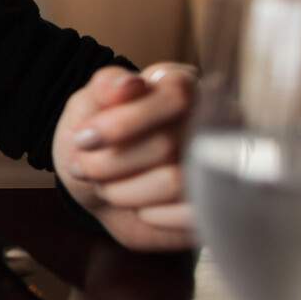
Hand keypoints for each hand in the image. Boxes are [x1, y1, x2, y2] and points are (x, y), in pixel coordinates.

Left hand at [52, 63, 198, 251]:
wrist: (95, 187)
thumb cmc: (95, 140)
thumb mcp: (88, 105)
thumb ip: (106, 87)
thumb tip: (129, 84)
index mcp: (180, 85)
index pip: (177, 95)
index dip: (125, 121)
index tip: (83, 138)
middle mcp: (209, 121)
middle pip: (167, 143)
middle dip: (110, 162)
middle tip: (85, 167)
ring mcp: (218, 165)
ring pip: (176, 181)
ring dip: (124, 191)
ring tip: (107, 187)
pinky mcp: (215, 205)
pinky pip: (187, 215)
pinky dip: (149, 215)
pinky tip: (138, 207)